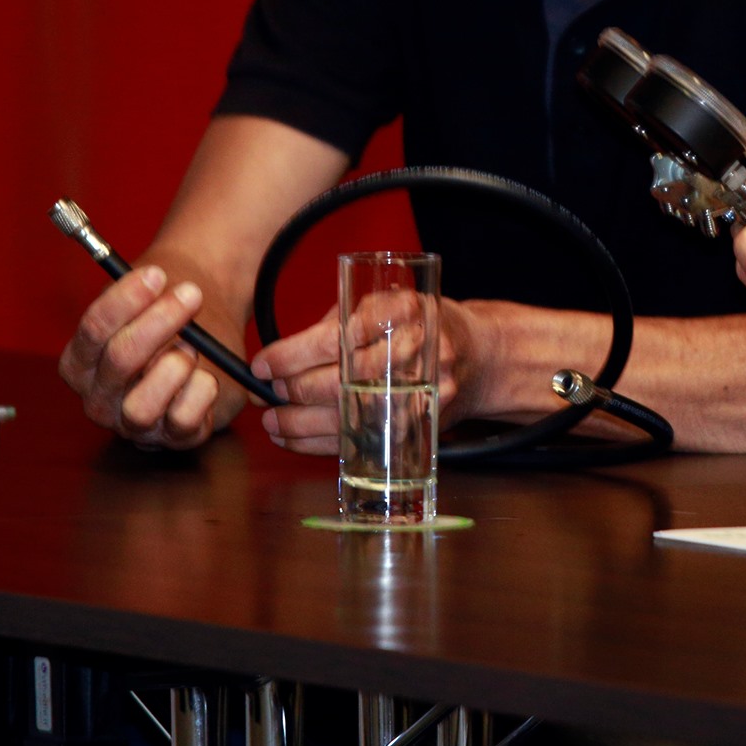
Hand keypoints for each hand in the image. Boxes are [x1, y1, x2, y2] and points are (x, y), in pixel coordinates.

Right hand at [58, 266, 230, 449]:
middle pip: (120, 360)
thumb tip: (157, 290)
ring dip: (175, 366)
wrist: (205, 337)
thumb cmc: (170, 318)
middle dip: (160, 322)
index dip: (126, 299)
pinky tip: (207, 375)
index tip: (157, 274)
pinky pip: (182, 422)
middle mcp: (99, 399)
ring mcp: (133, 424)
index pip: (93, 329)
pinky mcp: (171, 438)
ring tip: (193, 346)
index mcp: (80, 363)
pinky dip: (199, 393)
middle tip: (191, 294)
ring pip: (142, 405)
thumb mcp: (148, 301)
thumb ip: (144, 299)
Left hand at [254, 296, 477, 454]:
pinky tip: (294, 438)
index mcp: (405, 312)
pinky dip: (321, 443)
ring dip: (301, 423)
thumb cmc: (424, 324)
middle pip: (342, 380)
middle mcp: (417, 353)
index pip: (338, 338)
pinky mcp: (417, 427)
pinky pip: (361, 442)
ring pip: (350, 417)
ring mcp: (420, 394)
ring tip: (273, 421)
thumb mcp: (388, 302)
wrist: (482, 357)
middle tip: (267, 392)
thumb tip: (284, 353)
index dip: (293, 355)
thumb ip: (341, 319)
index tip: (263, 364)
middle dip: (294, 389)